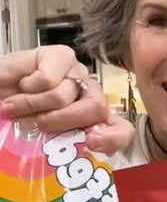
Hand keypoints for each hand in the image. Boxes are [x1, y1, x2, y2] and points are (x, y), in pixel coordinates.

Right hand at [0, 45, 133, 154]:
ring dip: (31, 105)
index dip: (113, 138)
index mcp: (91, 120)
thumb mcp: (35, 141)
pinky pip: (47, 79)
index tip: (92, 142)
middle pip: (95, 109)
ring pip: (63, 96)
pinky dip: (27, 87)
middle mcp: (89, 94)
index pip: (120, 130)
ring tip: (14, 105)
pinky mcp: (61, 56)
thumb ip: (62, 145)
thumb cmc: (11, 118)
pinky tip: (19, 83)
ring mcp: (77, 74)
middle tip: (36, 122)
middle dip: (61, 120)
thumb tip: (88, 144)